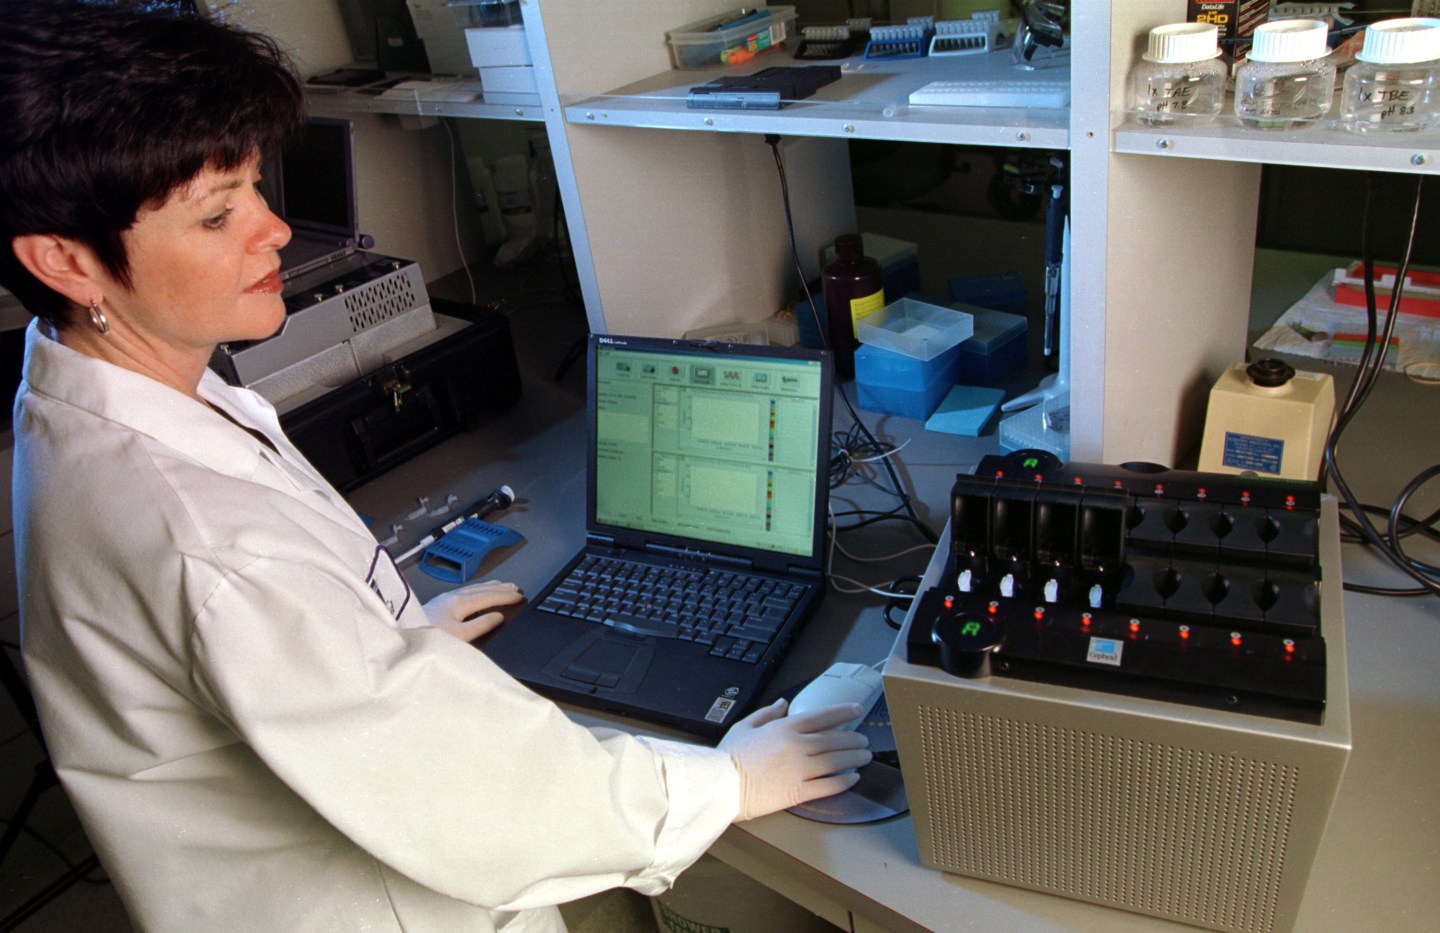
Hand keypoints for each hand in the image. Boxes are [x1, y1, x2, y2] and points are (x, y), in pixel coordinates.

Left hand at [423, 580, 524, 642]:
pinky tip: (475, 593)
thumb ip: (480, 625)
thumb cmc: (427, 636)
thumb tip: (497, 617)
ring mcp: (444, 599)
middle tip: (515, 587)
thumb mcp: (459, 635)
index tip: (520, 596)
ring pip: (473, 589)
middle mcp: (452, 597)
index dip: (506, 596)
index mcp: (459, 603)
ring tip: (500, 585)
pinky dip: (477, 590)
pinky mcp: (438, 604)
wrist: (402, 636)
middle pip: (482, 589)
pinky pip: (465, 592)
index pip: (489, 597)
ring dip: (489, 587)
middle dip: (500, 588)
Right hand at [719, 699, 871, 821]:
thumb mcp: (745, 726)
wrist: (720, 786)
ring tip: (865, 756)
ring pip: (836, 761)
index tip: (856, 710)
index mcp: (783, 728)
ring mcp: (799, 770)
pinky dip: (844, 781)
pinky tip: (853, 778)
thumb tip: (783, 703)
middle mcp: (796, 746)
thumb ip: (767, 713)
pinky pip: (828, 785)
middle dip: (854, 739)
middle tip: (864, 739)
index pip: (821, 716)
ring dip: (855, 758)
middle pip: (834, 739)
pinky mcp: (798, 792)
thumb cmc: (728, 757)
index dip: (843, 712)